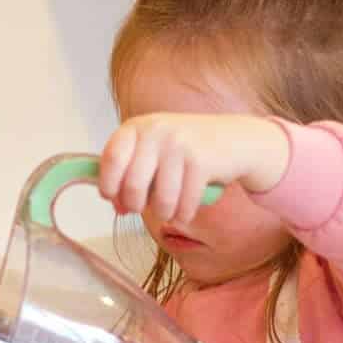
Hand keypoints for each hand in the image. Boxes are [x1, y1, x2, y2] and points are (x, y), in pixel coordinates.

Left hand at [98, 113, 290, 223]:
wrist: (234, 140)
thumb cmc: (185, 152)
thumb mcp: (152, 155)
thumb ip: (128, 177)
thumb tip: (116, 206)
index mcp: (137, 127)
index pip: (111, 159)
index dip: (108, 185)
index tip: (113, 198)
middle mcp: (156, 131)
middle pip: (132, 186)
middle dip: (136, 206)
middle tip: (145, 207)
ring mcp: (179, 145)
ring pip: (160, 202)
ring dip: (164, 214)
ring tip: (169, 209)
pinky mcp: (201, 162)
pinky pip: (183, 205)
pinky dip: (184, 214)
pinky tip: (186, 208)